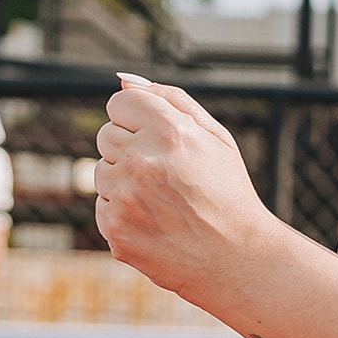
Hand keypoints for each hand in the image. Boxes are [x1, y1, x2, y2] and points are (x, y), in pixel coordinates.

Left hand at [95, 80, 277, 301]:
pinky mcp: (115, 229)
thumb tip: (124, 81)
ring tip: (163, 200)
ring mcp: (125, 197)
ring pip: (100, 171)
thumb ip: (170, 100)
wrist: (237, 257)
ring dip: (124, 180)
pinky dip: (123, 212)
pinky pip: (103, 206)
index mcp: (169, 130)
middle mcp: (142, 160)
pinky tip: (156, 222)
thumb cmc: (227, 191)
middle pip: (106, 134)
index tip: (158, 138)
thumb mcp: (214, 136)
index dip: (139, 119)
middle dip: (130, 148)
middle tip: (167, 173)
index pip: (118, 103)